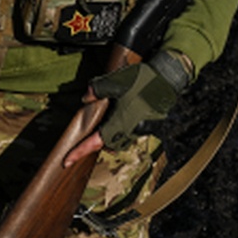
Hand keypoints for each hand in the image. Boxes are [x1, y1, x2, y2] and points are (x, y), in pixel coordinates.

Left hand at [62, 51, 190, 166]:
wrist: (170, 77)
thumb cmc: (144, 79)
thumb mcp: (116, 80)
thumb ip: (98, 89)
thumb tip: (86, 98)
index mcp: (121, 122)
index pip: (96, 142)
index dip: (80, 151)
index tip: (67, 161)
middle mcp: (132, 129)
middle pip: (109, 144)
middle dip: (97, 144)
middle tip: (85, 142)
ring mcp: (143, 128)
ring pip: (121, 138)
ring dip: (111, 135)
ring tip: (104, 124)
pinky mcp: (151, 124)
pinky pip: (132, 131)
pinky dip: (123, 128)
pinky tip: (123, 114)